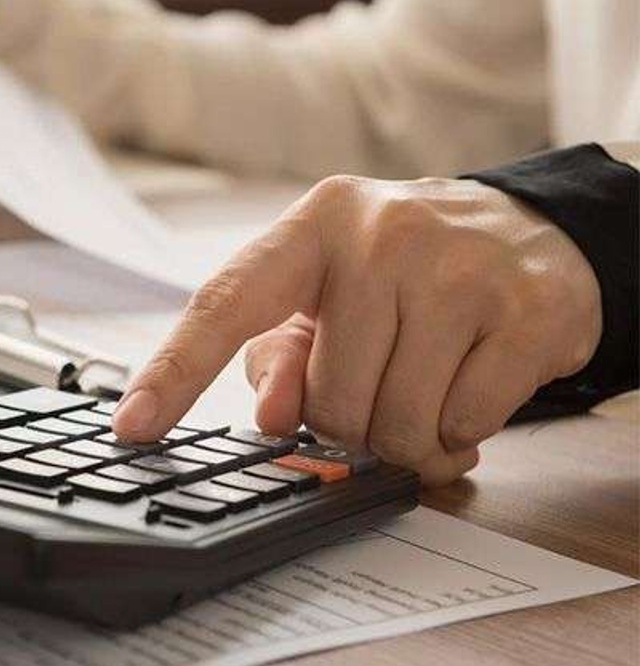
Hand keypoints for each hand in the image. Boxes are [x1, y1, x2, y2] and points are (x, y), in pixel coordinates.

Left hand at [111, 175, 603, 484]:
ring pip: (399, 423)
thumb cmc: (404, 274)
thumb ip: (280, 355)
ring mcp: (461, 268)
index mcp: (313, 226)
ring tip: (425, 393)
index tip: (131, 426)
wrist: (534, 231)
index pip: (225, 304)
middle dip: (350, 424)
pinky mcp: (528, 311)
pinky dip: (461, 434)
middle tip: (377, 391)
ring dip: (409, 439)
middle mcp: (382, 235)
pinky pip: (467, 424)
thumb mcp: (327, 297)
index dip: (173, 372)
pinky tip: (469, 390)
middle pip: (330, 399)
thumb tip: (273, 418)